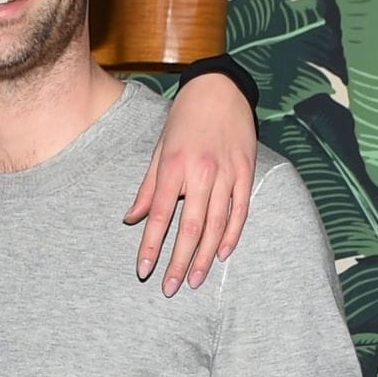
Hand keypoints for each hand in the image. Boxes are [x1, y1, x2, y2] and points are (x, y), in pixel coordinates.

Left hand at [126, 73, 255, 295]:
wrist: (218, 89)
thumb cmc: (183, 121)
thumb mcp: (159, 150)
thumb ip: (147, 188)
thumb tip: (131, 219)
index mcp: (174, 167)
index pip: (160, 216)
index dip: (151, 246)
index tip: (144, 271)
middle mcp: (201, 172)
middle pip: (190, 227)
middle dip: (178, 261)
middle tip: (170, 288)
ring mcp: (226, 173)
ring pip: (216, 224)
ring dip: (204, 256)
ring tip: (194, 280)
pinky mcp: (246, 172)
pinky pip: (240, 211)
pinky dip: (231, 235)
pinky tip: (221, 255)